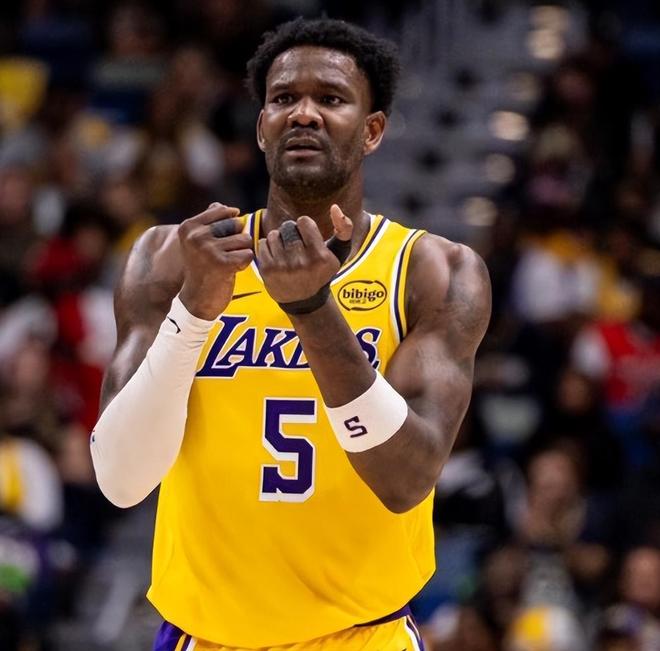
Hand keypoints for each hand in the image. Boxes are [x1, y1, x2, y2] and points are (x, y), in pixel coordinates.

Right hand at [178, 203, 252, 318]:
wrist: (197, 299)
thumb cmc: (202, 267)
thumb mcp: (198, 241)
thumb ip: (209, 221)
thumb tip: (225, 207)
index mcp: (188, 226)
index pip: (224, 211)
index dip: (230, 224)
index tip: (221, 240)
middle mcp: (196, 236)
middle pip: (236, 224)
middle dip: (237, 238)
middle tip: (224, 255)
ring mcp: (209, 250)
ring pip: (245, 240)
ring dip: (242, 252)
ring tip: (228, 263)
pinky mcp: (223, 264)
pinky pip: (248, 254)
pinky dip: (245, 263)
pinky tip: (232, 271)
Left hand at [257, 204, 352, 303]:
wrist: (304, 300)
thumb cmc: (322, 271)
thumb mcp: (338, 253)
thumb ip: (344, 229)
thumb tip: (335, 207)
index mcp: (321, 257)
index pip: (304, 221)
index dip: (305, 227)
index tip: (307, 238)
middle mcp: (302, 263)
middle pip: (288, 227)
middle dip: (291, 232)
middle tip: (296, 246)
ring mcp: (283, 267)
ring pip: (274, 234)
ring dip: (279, 239)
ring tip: (286, 252)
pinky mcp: (267, 270)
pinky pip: (262, 244)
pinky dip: (268, 248)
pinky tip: (276, 258)